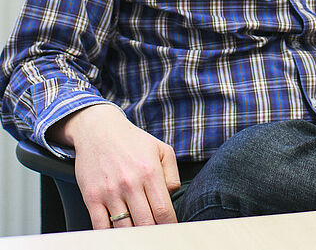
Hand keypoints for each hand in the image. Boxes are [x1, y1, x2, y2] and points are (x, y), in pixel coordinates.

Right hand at [48, 105, 179, 228]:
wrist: (99, 130)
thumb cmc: (133, 141)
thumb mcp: (161, 150)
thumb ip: (172, 175)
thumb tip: (171, 199)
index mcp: (150, 172)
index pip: (163, 212)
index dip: (169, 227)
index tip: (170, 231)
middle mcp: (130, 183)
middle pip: (145, 225)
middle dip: (153, 234)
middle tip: (156, 235)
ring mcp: (109, 192)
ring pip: (124, 229)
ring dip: (133, 236)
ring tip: (139, 234)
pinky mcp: (91, 197)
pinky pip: (100, 228)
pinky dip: (110, 236)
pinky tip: (119, 234)